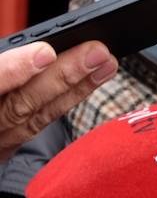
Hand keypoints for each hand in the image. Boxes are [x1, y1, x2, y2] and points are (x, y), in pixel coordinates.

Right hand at [0, 40, 114, 161]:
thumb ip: (5, 67)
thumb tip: (36, 47)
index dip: (11, 71)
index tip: (44, 53)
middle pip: (17, 106)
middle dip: (60, 77)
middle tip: (96, 53)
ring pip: (34, 118)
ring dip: (75, 88)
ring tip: (105, 63)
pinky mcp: (3, 150)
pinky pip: (39, 125)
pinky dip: (66, 101)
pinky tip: (90, 82)